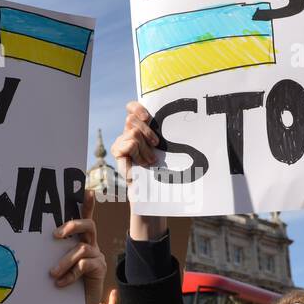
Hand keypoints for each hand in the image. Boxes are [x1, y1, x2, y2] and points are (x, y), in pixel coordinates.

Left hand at [52, 190, 107, 303]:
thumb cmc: (63, 281)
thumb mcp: (55, 263)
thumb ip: (51, 252)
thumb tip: (28, 243)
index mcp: (80, 239)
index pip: (85, 217)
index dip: (87, 204)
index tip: (86, 190)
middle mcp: (91, 244)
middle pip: (88, 225)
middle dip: (72, 226)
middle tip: (55, 235)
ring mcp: (97, 256)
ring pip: (81, 249)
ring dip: (64, 261)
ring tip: (52, 274)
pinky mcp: (99, 269)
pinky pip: (84, 265)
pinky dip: (70, 274)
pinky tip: (60, 284)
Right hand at [112, 100, 165, 242]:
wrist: (155, 195)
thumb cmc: (165, 172)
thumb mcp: (168, 151)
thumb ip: (166, 136)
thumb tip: (186, 119)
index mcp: (141, 128)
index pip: (131, 108)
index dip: (137, 108)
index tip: (148, 117)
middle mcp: (128, 134)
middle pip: (132, 120)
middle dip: (147, 133)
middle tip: (156, 147)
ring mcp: (121, 143)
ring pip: (132, 133)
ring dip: (144, 149)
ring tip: (149, 161)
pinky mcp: (118, 155)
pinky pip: (127, 144)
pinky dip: (137, 154)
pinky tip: (140, 166)